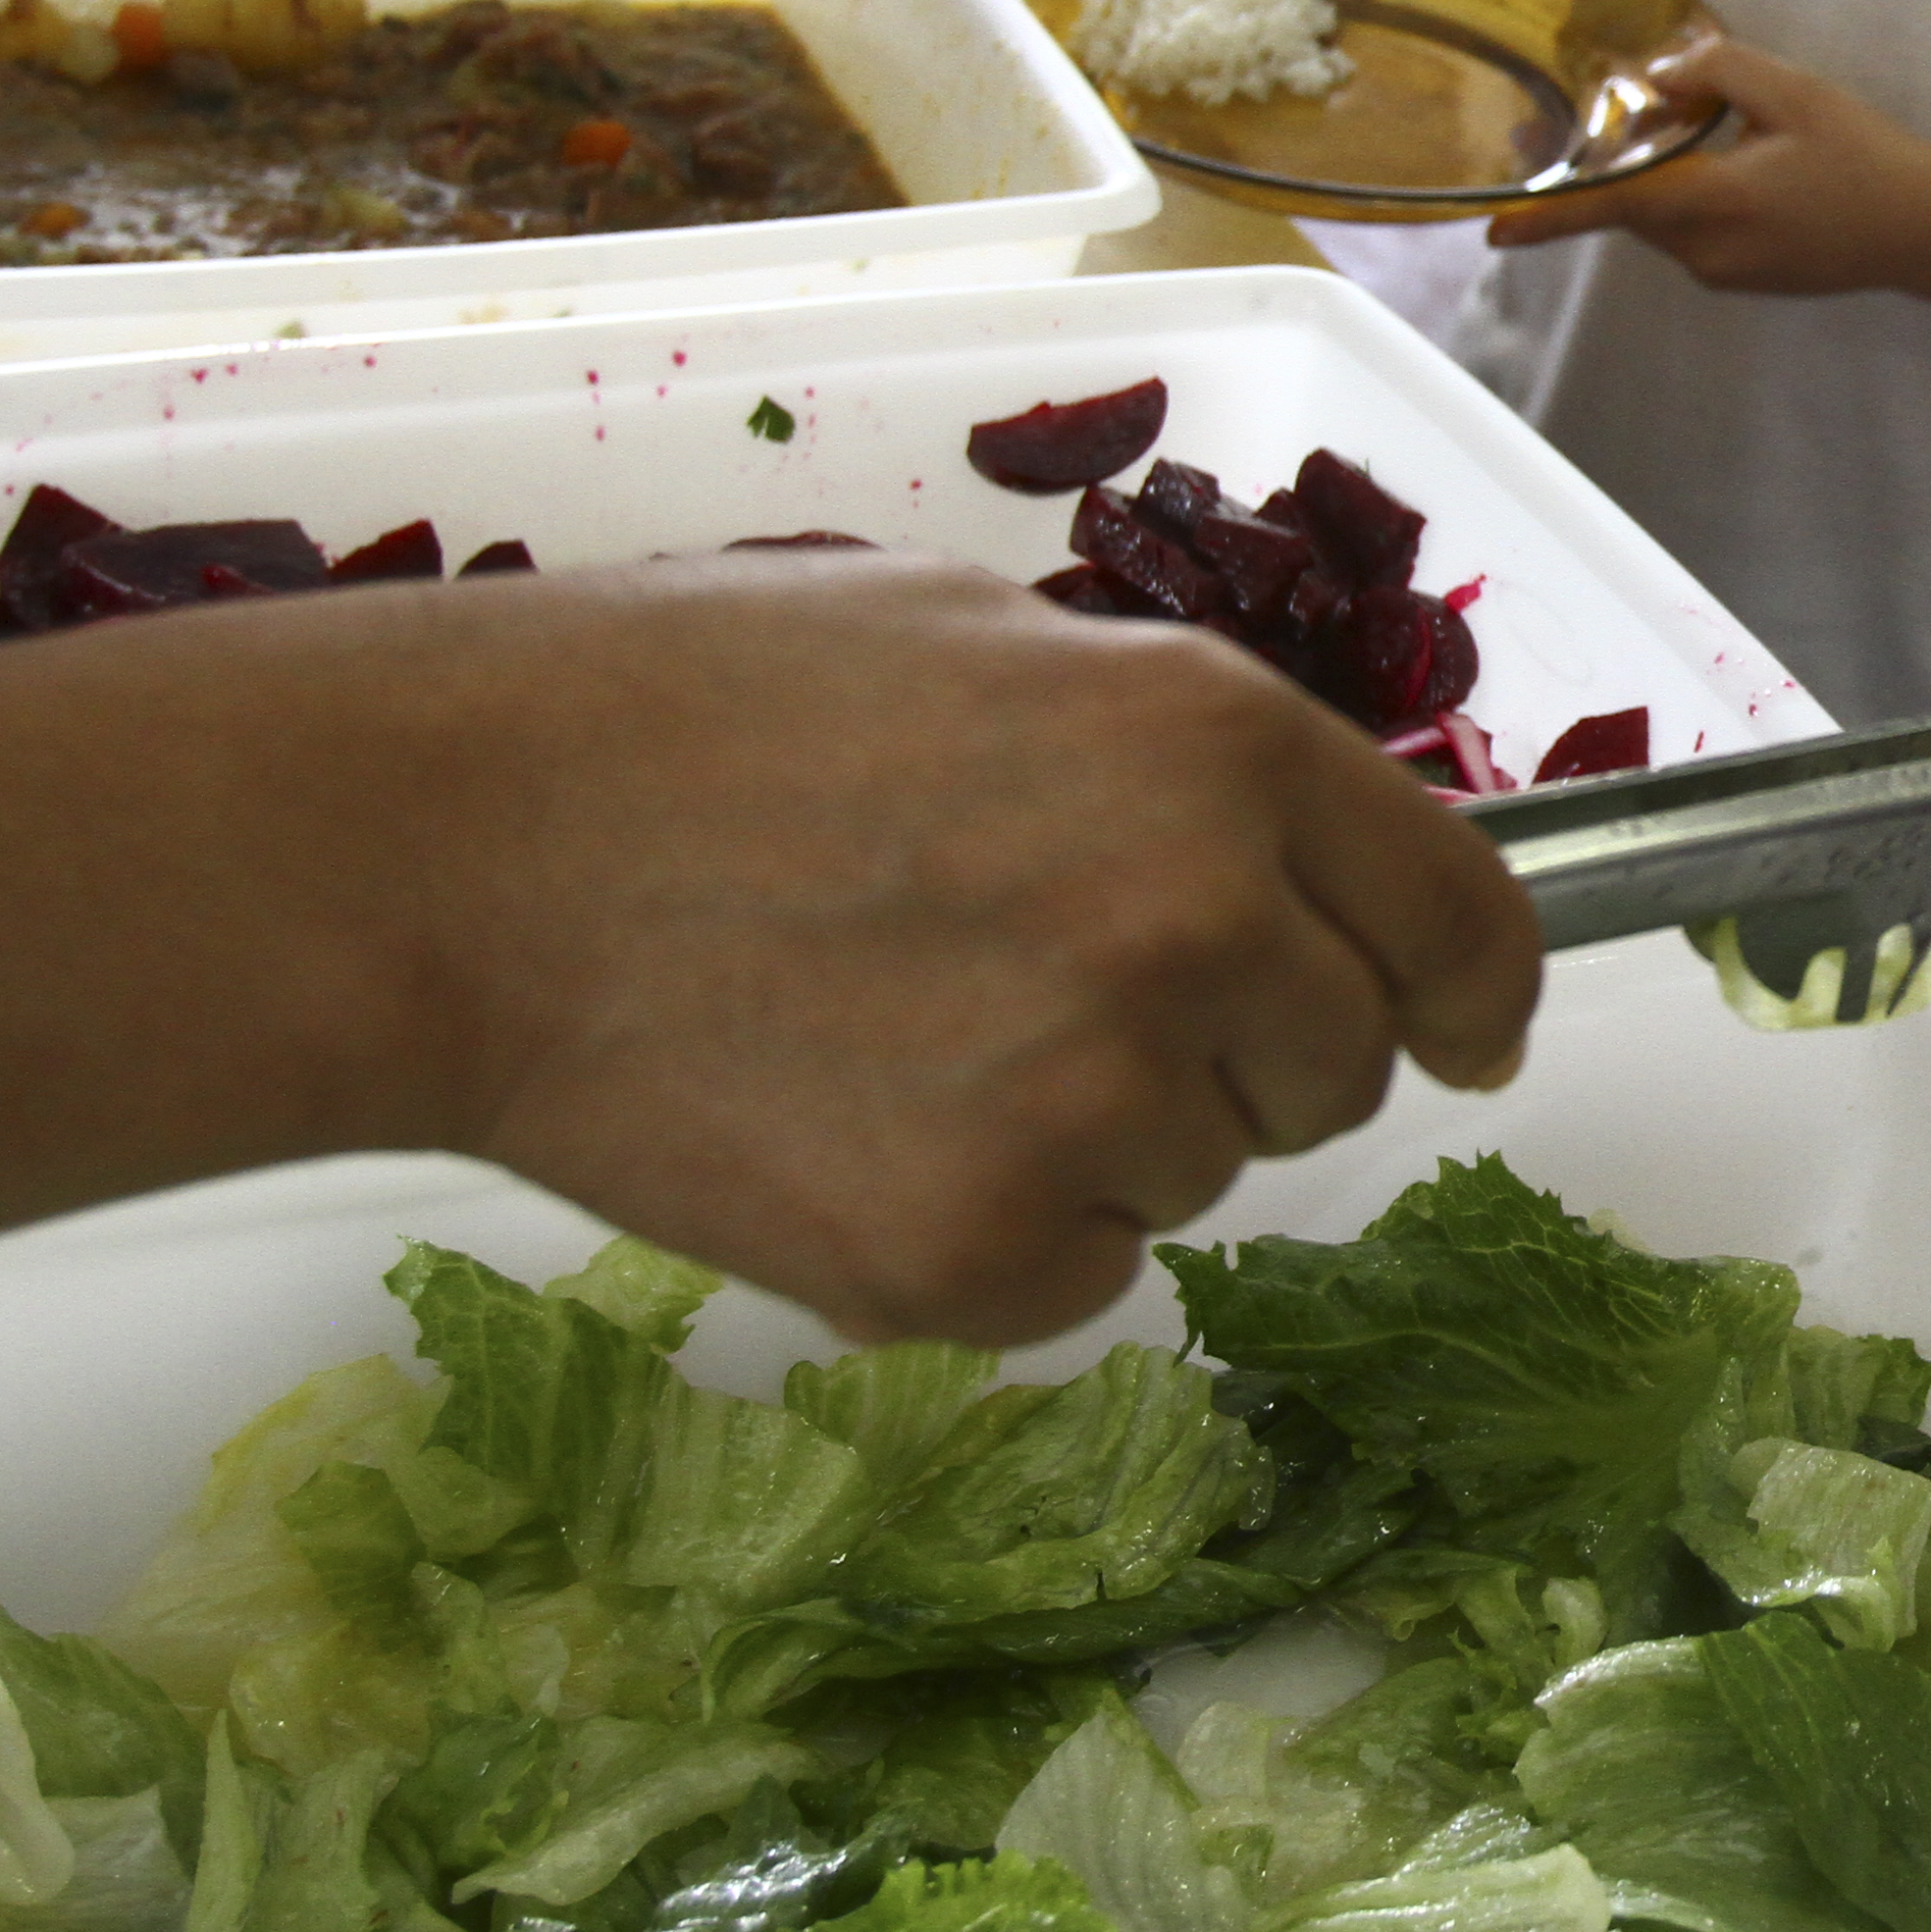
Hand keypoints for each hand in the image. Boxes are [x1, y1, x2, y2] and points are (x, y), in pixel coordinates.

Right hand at [424, 559, 1542, 1341]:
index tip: (1465, 1033)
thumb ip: (1179, 766)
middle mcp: (1201, 918)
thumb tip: (1304, 873)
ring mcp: (1098, 1098)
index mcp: (1222, 746)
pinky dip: (994, 1240)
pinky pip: (1077, 1281)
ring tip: (904, 1034)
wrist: (461, 851)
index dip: (1469, 992)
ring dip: (1100, 1139)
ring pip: (1202, 1176)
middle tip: (1046, 992)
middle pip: (1341, 1068)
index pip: (1462, 920)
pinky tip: (855, 1131)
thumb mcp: (997, 650)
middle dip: (1240, 1050)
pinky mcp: (980, 1256)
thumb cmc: (701, 713)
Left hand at [1478, 32, 1930, 294]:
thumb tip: (1656, 77)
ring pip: (1662, 215)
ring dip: (1667, 174)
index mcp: (1712, 205)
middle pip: (1633, 201)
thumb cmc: (1863, 156)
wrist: (1923, 230)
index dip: (1549, 216)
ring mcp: (1722, 273)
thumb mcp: (1792, 91)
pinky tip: (1748, 167)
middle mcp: (1705, 253)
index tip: (1493, 230)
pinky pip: (1692, 231)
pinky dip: (1696, 195)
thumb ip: (1715, 72)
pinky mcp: (1739, 279)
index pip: (1612, 206)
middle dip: (1623, 160)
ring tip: (1724, 132)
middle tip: (1629, 112)